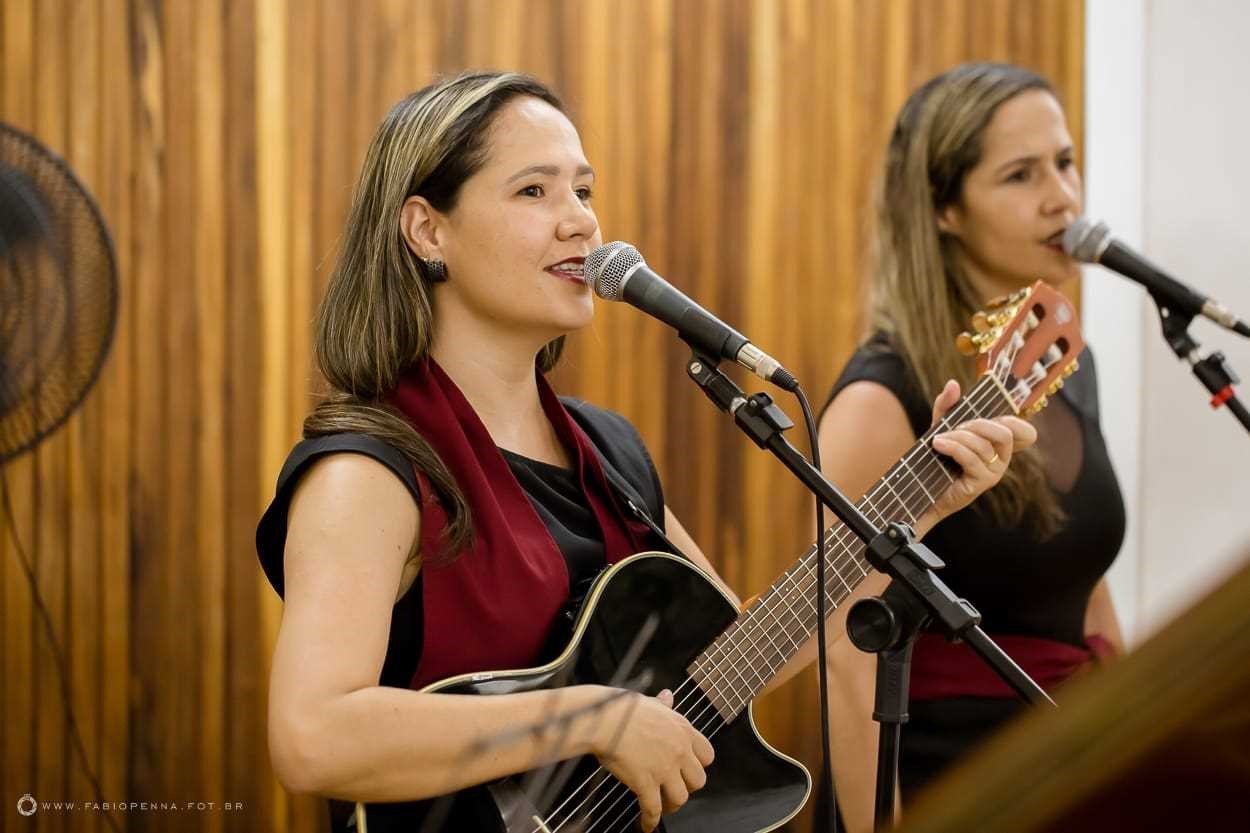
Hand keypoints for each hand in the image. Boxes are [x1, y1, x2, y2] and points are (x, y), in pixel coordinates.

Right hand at [590, 688, 714, 830]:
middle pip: (698, 780)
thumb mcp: (649, 703)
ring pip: (681, 797)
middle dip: (688, 787)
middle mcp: (679, 750)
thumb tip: (668, 697)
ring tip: (663, 807)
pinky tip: (645, 825)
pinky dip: (650, 820)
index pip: (707, 755)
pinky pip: (654, 809)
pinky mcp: (646, 783)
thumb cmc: (622, 709)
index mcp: (682, 730)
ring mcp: (664, 768)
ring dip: (672, 805)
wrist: (605, 720)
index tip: (689, 769)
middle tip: (675, 788)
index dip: (699, 765)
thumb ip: (663, 705)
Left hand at [924, 380, 1036, 523]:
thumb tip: (953, 384)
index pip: (1027, 433)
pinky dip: (952, 447)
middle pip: (1005, 433)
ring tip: (937, 439)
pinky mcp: (981, 483)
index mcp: (999, 444)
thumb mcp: (941, 426)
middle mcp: (1002, 458)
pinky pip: (970, 458)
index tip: (991, 413)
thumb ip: (947, 406)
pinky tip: (937, 444)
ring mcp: (994, 472)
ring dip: (957, 437)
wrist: (922, 488)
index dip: (1016, 421)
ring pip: (983, 444)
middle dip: (978, 424)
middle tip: (955, 426)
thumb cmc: (937, 457)